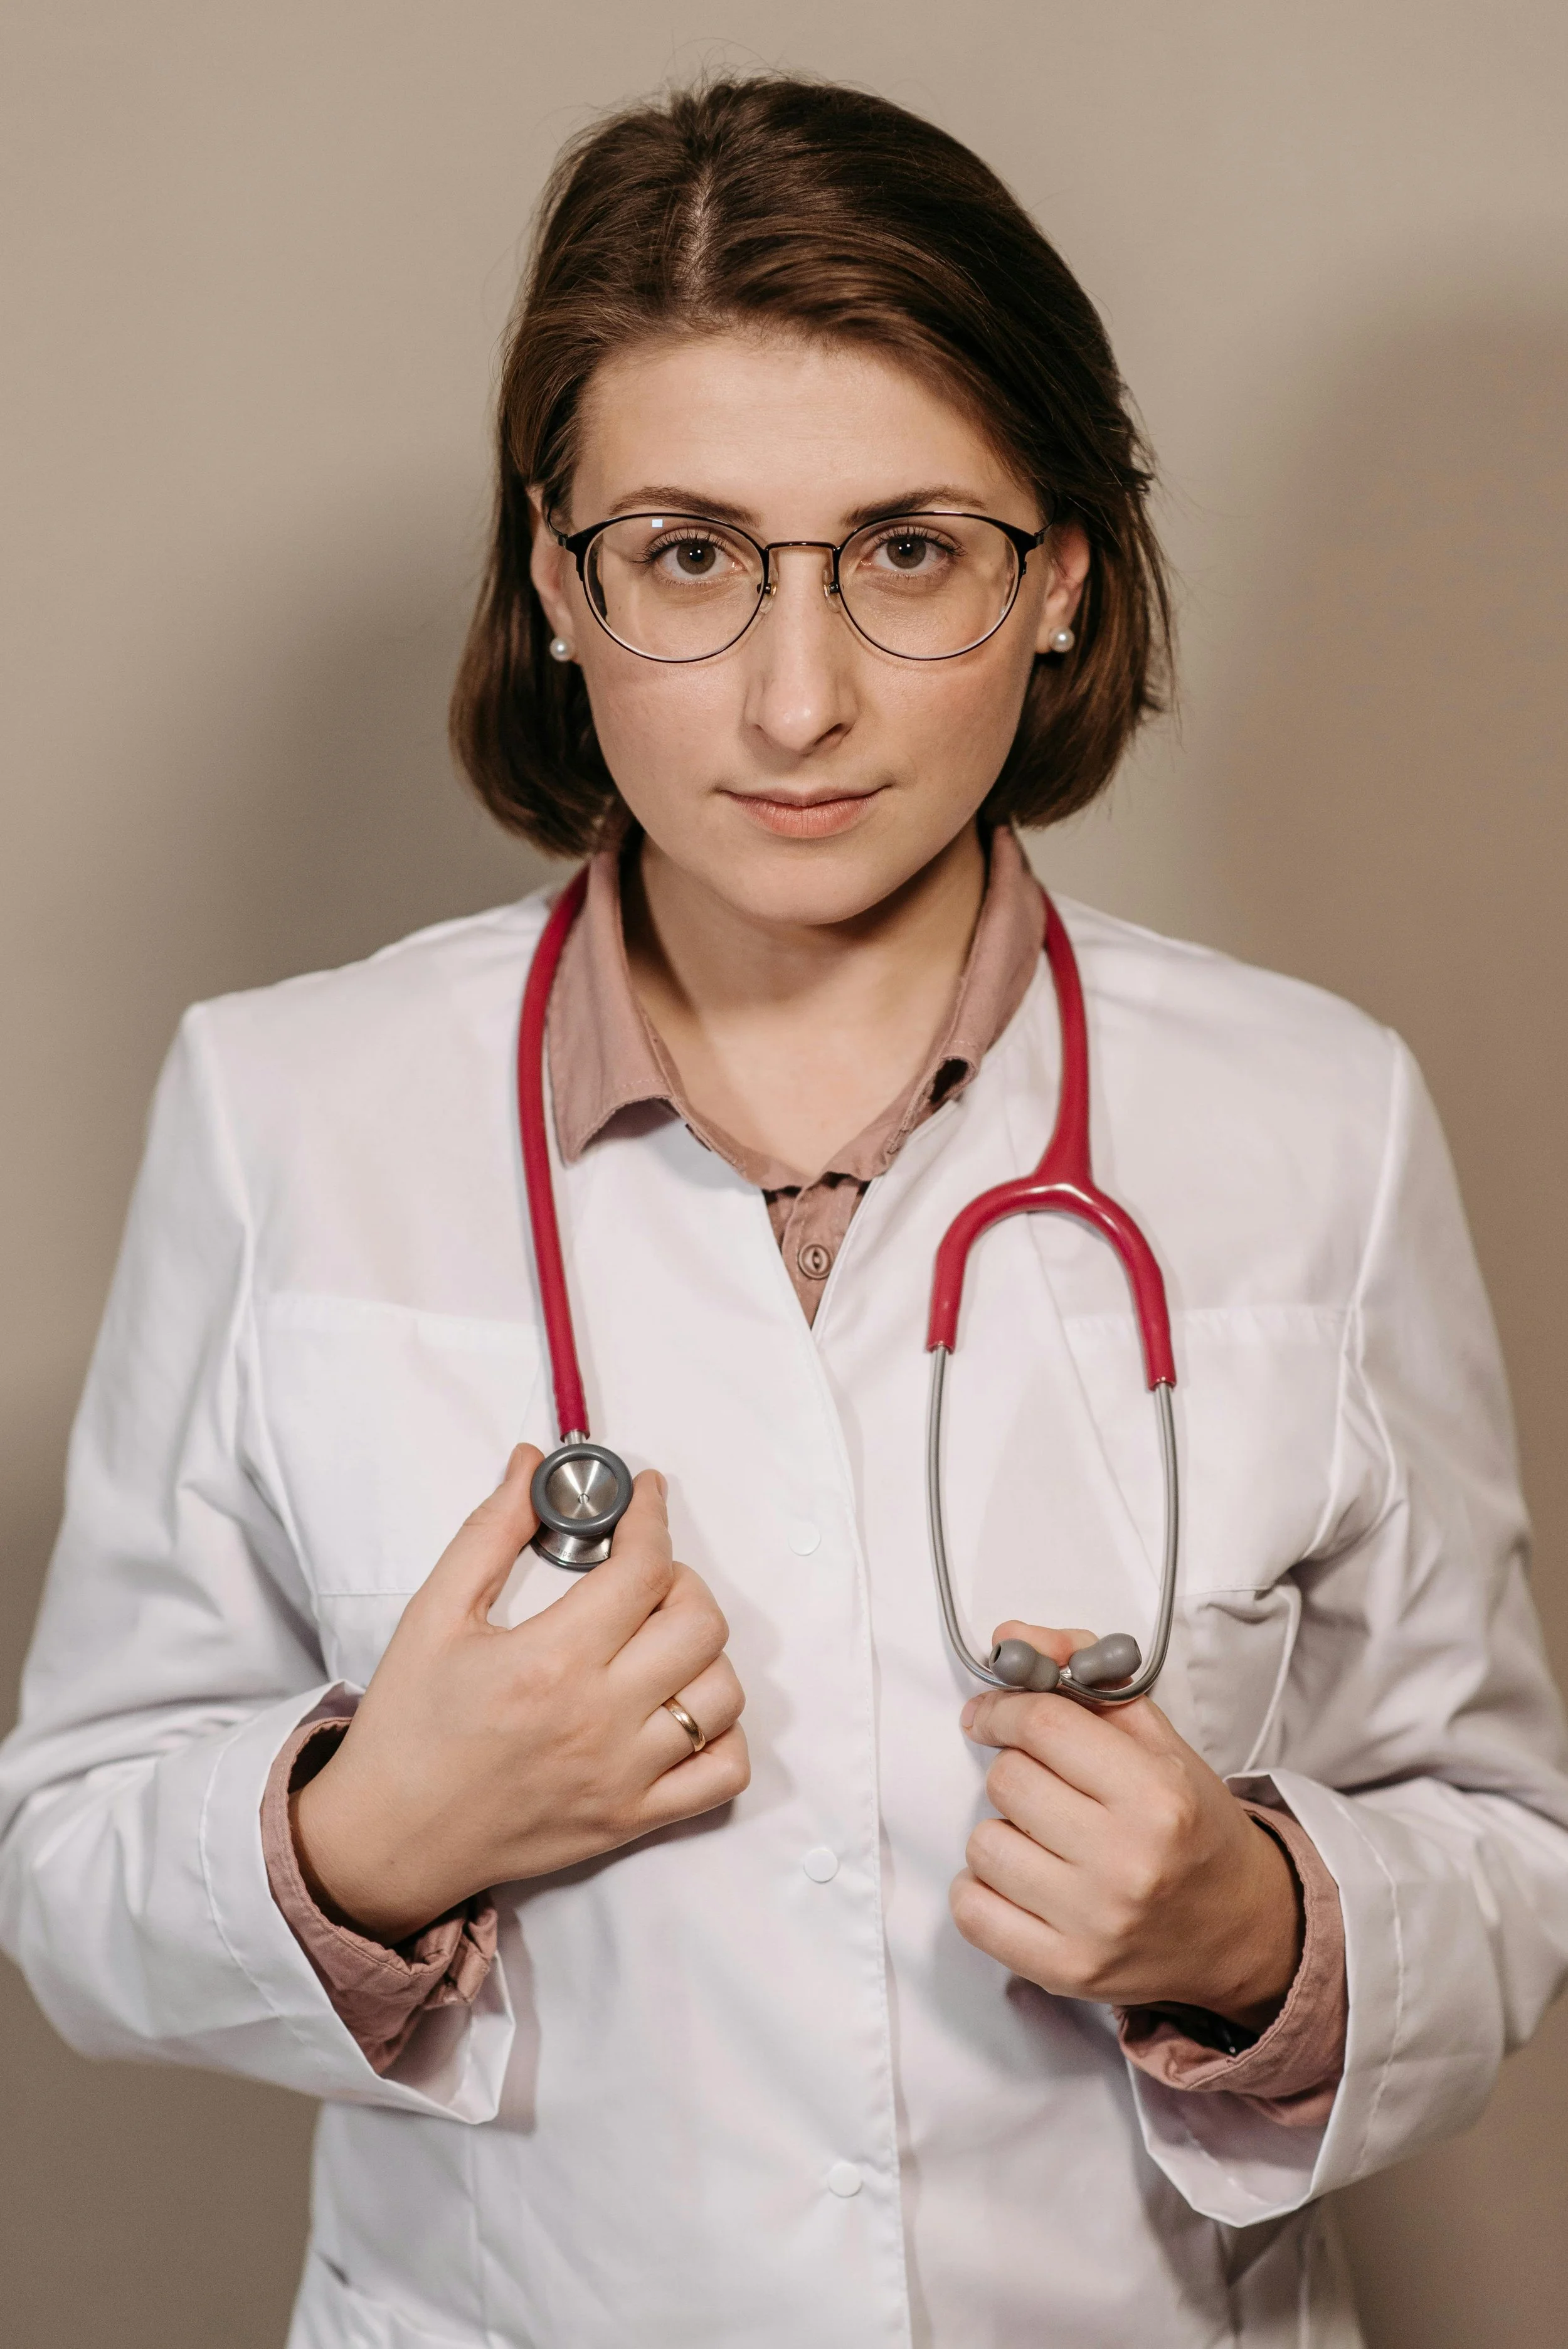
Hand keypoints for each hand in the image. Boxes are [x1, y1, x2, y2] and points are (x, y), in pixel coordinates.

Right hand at [292, 1445, 747, 1940]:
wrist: (387, 1839)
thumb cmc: (407, 1726)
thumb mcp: (433, 1614)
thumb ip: (490, 1532)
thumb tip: (531, 1465)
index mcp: (550, 1661)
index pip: (644, 1567)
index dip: (653, 1515)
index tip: (645, 1496)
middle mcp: (599, 1719)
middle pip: (701, 1624)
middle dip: (682, 1579)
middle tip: (644, 1575)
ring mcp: (624, 1776)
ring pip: (722, 1694)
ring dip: (703, 1652)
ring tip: (658, 1641)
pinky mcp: (632, 1819)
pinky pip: (723, 1773)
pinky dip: (720, 1734)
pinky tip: (679, 1709)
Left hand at [951, 1621, 1300, 2028]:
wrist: (1241, 1928)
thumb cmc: (1192, 1827)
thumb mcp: (1157, 1740)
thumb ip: (1085, 1677)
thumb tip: (1011, 1641)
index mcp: (1157, 1796)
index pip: (1043, 1724)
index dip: (1005, 1707)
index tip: (994, 1713)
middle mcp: (1127, 1862)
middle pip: (1008, 1780)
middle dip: (1016, 1770)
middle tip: (1046, 1785)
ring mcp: (1094, 1923)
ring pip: (984, 1843)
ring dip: (1003, 1832)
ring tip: (1046, 1839)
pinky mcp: (1067, 1970)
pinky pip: (973, 1911)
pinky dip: (983, 1890)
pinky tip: (1023, 1881)